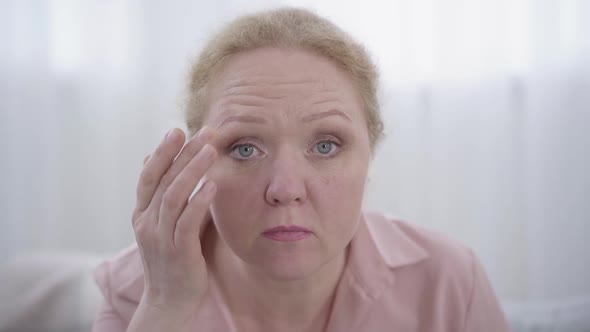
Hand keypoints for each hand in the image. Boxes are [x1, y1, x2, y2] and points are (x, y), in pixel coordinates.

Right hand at [132, 127, 216, 312]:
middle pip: (163, 180)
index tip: (178, 130)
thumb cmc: (173, 257)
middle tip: (204, 132)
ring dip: (192, 170)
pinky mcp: (178, 252)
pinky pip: (186, 222)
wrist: (170, 300)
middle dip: (183, 153)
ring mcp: (160, 238)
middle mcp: (146, 223)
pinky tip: (213, 185)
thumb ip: (166, 196)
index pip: (149, 176)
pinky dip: (199, 201)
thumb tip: (156, 166)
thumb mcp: (165, 224)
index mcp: (142, 214)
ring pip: (173, 196)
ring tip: (211, 150)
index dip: (162, 152)